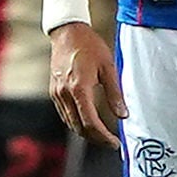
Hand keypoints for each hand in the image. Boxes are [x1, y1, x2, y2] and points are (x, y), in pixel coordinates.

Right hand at [50, 23, 124, 147]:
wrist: (67, 33)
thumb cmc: (89, 46)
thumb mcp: (108, 67)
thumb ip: (115, 93)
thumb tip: (123, 115)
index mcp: (79, 89)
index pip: (90, 123)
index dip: (103, 137)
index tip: (114, 143)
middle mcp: (64, 94)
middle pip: (78, 127)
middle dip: (95, 139)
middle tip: (111, 142)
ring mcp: (56, 93)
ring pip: (70, 123)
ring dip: (85, 132)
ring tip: (102, 135)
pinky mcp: (54, 91)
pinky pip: (64, 114)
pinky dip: (76, 122)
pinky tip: (87, 122)